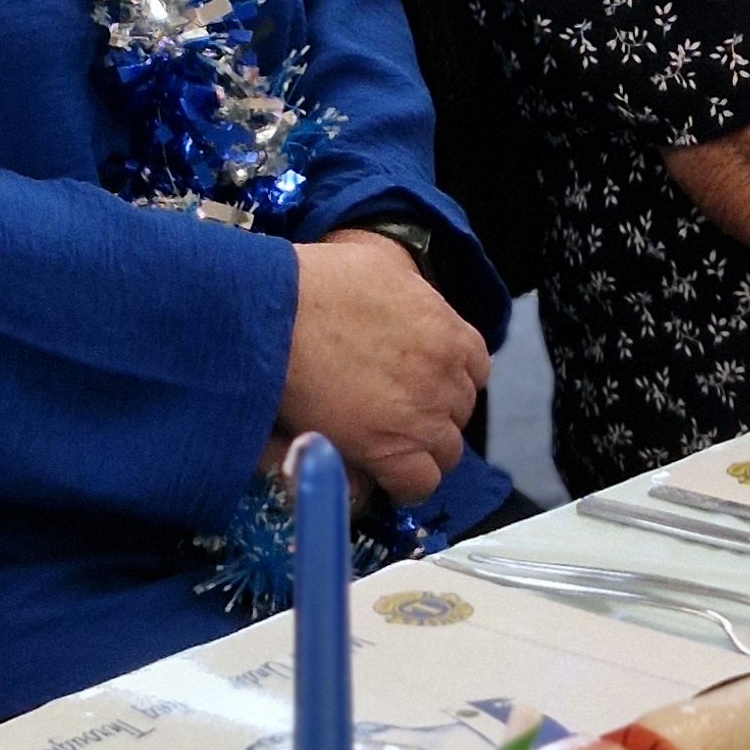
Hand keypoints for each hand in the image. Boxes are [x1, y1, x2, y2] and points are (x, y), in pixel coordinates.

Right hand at [279, 230, 488, 503]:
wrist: (276, 314)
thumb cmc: (316, 283)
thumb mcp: (381, 263)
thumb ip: (407, 286)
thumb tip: (402, 292)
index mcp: (450, 331)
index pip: (473, 369)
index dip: (446, 379)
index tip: (420, 383)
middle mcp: (446, 375)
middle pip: (459, 411)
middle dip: (432, 414)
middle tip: (393, 413)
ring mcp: (423, 415)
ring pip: (445, 452)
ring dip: (419, 450)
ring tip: (382, 445)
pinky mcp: (392, 449)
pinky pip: (419, 484)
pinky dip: (405, 485)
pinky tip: (380, 475)